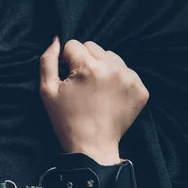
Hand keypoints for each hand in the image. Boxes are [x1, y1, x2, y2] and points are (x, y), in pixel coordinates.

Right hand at [39, 37, 148, 164]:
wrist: (92, 147)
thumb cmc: (66, 120)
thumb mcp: (47, 91)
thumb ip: (47, 61)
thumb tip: (56, 40)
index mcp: (89, 67)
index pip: (74, 45)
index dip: (66, 61)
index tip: (68, 79)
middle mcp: (113, 68)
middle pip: (94, 47)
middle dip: (84, 61)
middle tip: (81, 85)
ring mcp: (130, 79)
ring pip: (111, 56)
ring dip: (102, 67)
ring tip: (95, 89)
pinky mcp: (141, 89)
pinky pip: (126, 71)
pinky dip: (116, 79)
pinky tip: (108, 96)